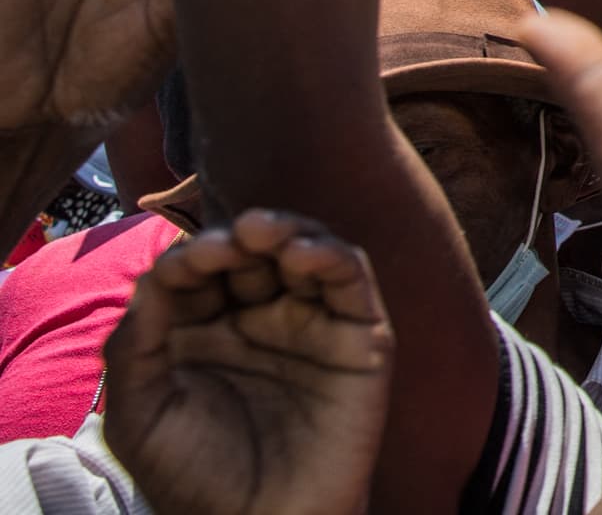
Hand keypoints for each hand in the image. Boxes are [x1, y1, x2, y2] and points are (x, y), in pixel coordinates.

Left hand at [103, 210, 394, 514]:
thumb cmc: (195, 481)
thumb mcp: (138, 417)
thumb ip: (134, 348)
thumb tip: (148, 279)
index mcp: (203, 331)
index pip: (198, 272)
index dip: (188, 259)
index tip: (177, 267)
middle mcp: (258, 319)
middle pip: (252, 253)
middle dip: (235, 238)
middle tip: (222, 242)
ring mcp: (311, 324)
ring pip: (306, 251)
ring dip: (286, 231)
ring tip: (261, 230)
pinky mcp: (358, 337)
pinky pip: (351, 280)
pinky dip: (331, 255)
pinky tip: (303, 251)